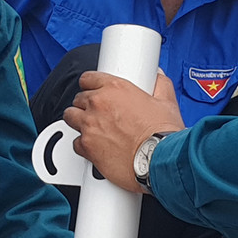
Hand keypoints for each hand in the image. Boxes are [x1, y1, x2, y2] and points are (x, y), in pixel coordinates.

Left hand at [65, 69, 183, 191]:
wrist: (159, 161)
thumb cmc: (163, 134)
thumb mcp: (166, 102)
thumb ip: (159, 85)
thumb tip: (157, 77)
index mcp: (115, 88)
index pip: (88, 78)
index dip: (91, 84)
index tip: (95, 90)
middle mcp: (98, 104)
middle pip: (79, 98)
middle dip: (86, 105)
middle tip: (98, 113)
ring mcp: (89, 126)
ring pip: (70, 117)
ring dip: (78, 121)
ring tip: (91, 128)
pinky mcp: (86, 147)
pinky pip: (75, 143)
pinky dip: (83, 145)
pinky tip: (95, 146)